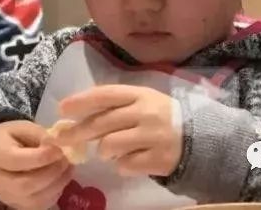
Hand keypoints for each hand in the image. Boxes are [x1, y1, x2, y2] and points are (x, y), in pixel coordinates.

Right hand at [0, 120, 72, 209]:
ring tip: (67, 168)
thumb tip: (58, 145)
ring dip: (57, 184)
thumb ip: (40, 135)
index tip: (60, 149)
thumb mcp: (22, 128)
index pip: (18, 161)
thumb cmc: (10, 139)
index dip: (43, 156)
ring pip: (35, 200)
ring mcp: (8, 197)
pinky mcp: (18, 205)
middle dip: (52, 173)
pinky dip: (54, 193)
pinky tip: (60, 179)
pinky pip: (39, 206)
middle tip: (66, 160)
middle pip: (26, 184)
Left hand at [56, 85, 181, 177]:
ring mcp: (152, 137)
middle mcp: (145, 113)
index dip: (81, 101)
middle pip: (102, 123)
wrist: (199, 138)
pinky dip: (122, 165)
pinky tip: (131, 159)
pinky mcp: (158, 160)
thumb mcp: (142, 101)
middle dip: (77, 132)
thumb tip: (79, 114)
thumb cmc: (162, 116)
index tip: (62, 109)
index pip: (105, 94)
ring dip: (103, 150)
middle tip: (62, 140)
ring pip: (110, 146)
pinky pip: (125, 165)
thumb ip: (116, 105)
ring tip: (110, 150)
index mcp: (139, 94)